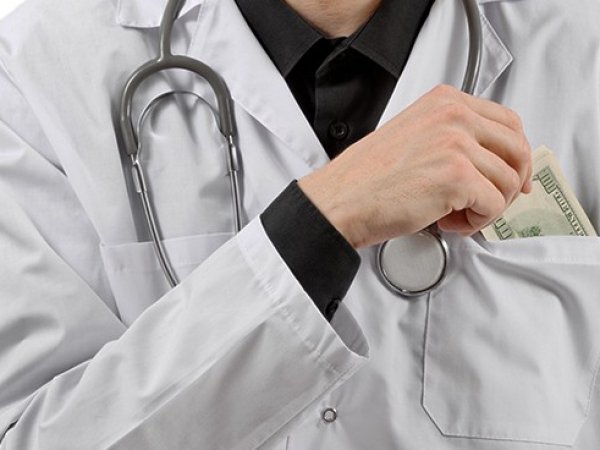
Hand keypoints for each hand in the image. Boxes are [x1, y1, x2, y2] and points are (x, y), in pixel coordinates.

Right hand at [298, 84, 532, 247]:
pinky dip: (477, 222)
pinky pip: (493, 206)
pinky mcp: (457, 177)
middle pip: (518, 149)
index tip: (513, 174)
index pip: (507, 121)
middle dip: (512, 183)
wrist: (341, 200)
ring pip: (507, 182)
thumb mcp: (413, 135)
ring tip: (457, 215)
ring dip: (488, 207)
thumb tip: (487, 159)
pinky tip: (450, 222)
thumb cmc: (367, 177)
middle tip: (494, 201)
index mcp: (444, 102)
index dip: (515, 154)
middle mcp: (454, 116)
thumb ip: (451, 137)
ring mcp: (457, 145)